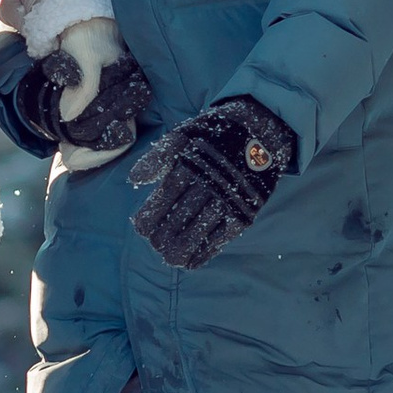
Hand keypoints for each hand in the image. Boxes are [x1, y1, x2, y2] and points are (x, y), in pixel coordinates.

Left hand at [17, 19, 153, 166]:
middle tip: (63, 155)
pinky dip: (76, 135)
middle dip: (87, 154)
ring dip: (81, 146)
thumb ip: (85, 86)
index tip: (70, 159)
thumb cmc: (87, 34)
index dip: (98, 154)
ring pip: (98, 136)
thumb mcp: (86, 56)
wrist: (79, 18)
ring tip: (62, 149)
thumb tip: (68, 116)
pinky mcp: (93, 99)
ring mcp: (107, 102)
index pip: (122, 138)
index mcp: (128, 94)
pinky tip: (62, 138)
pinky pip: (88, 125)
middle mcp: (121, 102)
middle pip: (110, 141)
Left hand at [129, 96, 295, 270]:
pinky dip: (207, 251)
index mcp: (190, 165)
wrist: (258, 130)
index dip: (150, 217)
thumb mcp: (183, 136)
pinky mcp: (246, 210)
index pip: (165, 197)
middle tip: (155, 244)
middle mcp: (209, 184)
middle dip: (163, 236)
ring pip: (199, 230)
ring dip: (181, 248)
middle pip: (180, 217)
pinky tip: (192, 262)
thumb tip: (134, 179)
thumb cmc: (212, 135)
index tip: (141, 228)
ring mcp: (229, 199)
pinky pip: (223, 236)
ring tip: (169, 257)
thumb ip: (158, 157)